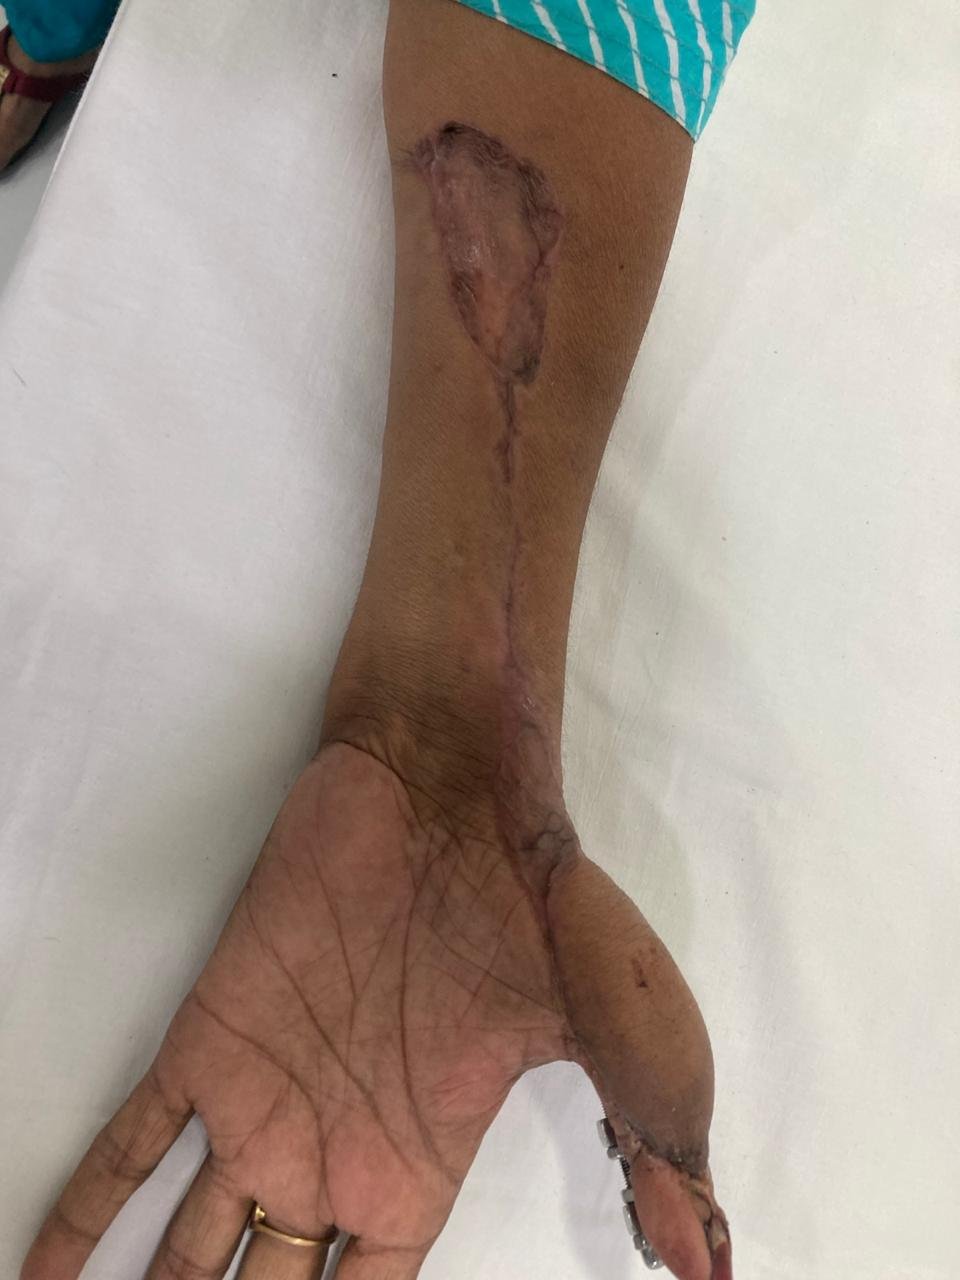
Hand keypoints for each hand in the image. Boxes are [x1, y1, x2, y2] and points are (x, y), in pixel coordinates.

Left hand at [21, 731, 729, 1279]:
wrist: (460, 787)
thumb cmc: (545, 907)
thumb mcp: (628, 1037)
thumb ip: (653, 1149)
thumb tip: (711, 1268)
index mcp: (419, 1168)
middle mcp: (332, 1150)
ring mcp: (264, 1099)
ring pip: (183, 1249)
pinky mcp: (209, 1036)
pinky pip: (126, 1146)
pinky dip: (80, 1219)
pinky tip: (40, 1278)